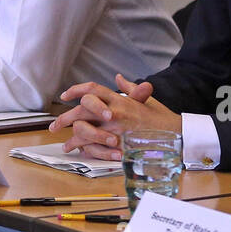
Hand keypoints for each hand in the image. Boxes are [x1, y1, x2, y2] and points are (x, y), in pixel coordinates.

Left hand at [50, 74, 178, 160]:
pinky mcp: (116, 146)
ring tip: (66, 145)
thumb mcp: (145, 99)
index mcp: (119, 99)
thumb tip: (118, 78)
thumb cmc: (159, 118)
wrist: (174, 135)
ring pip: (83, 131)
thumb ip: (129, 88)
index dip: (76, 90)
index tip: (64, 96)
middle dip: (64, 119)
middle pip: (81, 111)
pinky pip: (94, 148)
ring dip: (72, 140)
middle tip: (55, 126)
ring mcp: (114, 130)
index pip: (92, 89)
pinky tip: (80, 153)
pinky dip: (85, 152)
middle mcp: (114, 112)